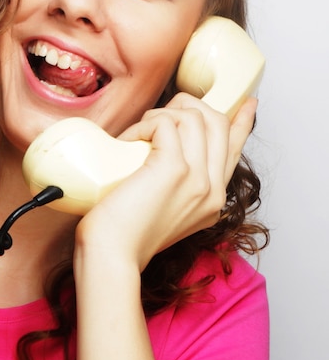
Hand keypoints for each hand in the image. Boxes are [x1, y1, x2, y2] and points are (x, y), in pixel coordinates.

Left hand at [75, 94, 256, 270]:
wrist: (112, 255)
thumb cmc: (126, 233)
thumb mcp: (164, 208)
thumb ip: (178, 183)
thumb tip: (165, 143)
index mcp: (213, 199)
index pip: (235, 149)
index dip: (242, 122)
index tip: (247, 104)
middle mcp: (212, 189)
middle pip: (218, 122)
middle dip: (186, 106)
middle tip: (157, 116)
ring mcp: (198, 178)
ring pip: (193, 116)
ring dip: (159, 116)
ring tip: (135, 136)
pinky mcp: (174, 169)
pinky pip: (165, 123)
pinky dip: (143, 124)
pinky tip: (128, 140)